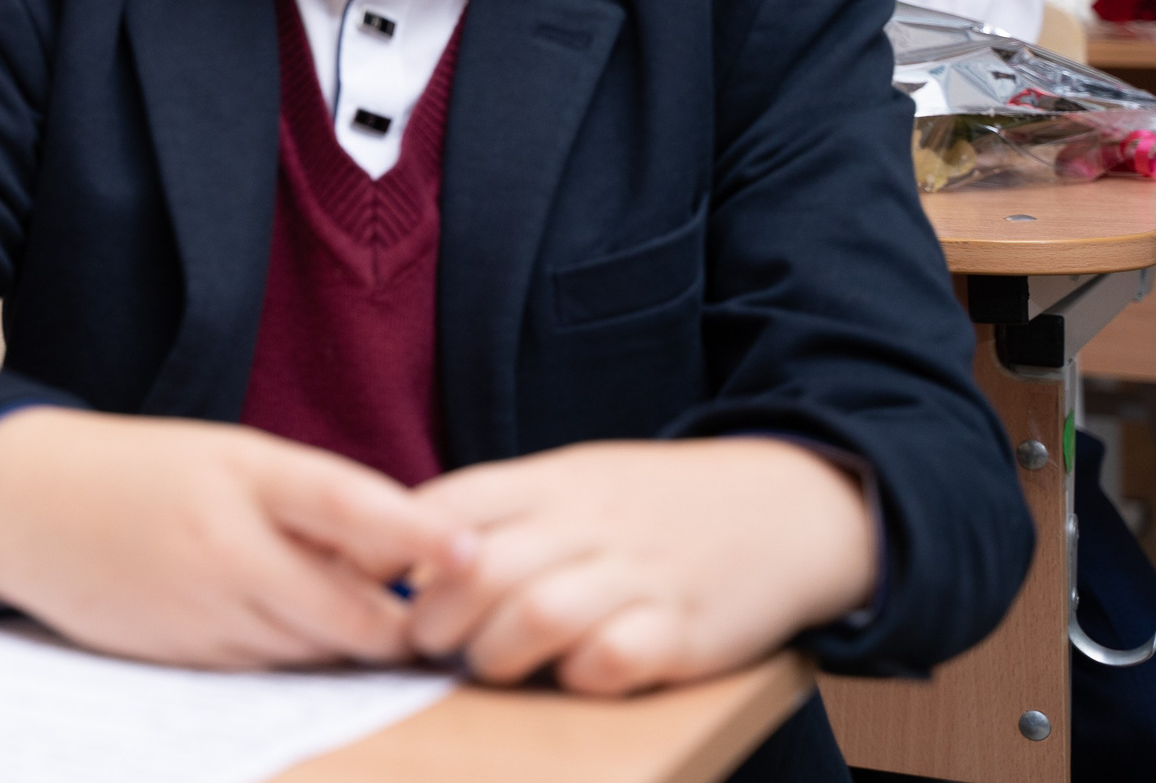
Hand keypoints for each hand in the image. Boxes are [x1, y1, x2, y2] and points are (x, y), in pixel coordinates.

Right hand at [0, 409, 473, 669]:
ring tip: (362, 614)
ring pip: (317, 647)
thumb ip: (309, 500)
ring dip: (347, 638)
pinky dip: (293, 654)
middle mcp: (227, 547)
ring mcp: (205, 609)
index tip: (472, 550)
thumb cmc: (139, 471)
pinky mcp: (185, 658)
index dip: (416, 532)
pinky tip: (284, 624)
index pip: (347, 504)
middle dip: (398, 620)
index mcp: (240, 475)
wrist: (25, 505)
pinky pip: (269, 669)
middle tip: (439, 612)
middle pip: (350, 609)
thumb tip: (404, 549)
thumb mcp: (227, 457)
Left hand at [405, 439, 877, 694]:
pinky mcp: (687, 630)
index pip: (451, 503)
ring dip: (497, 651)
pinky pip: (617, 657)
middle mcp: (590, 522)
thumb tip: (403, 555)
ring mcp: (639, 574)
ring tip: (488, 665)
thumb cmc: (655, 506)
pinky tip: (575, 674)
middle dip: (436, 615)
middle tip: (424, 642)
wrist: (788, 505)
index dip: (395, 544)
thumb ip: (501, 513)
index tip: (367, 579)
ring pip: (538, 612)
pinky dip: (584, 674)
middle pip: (482, 567)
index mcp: (552, 480)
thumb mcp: (575, 482)